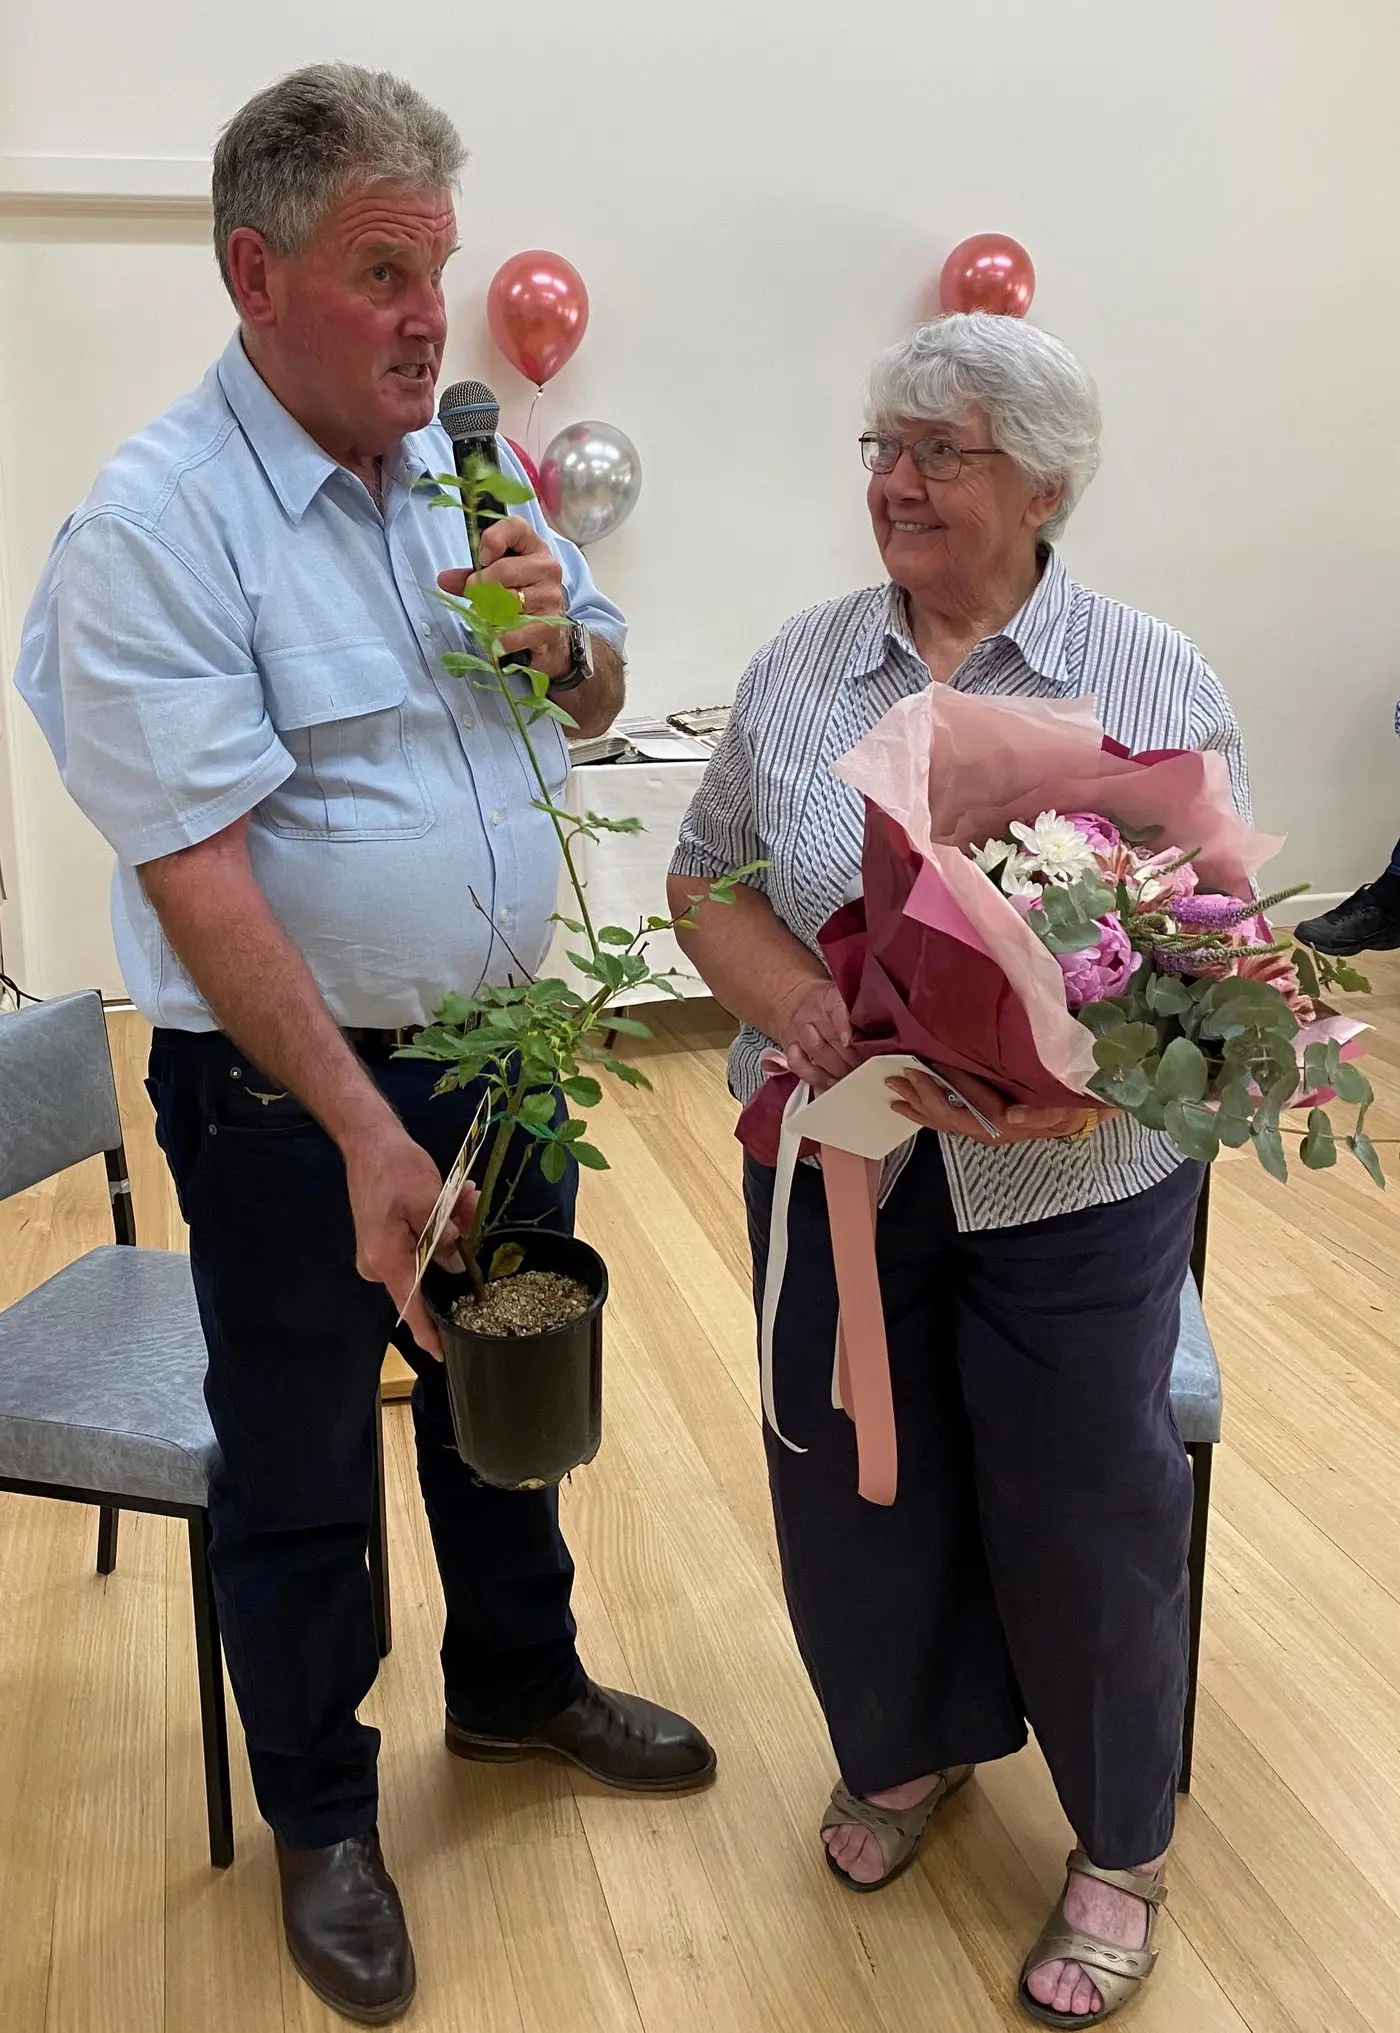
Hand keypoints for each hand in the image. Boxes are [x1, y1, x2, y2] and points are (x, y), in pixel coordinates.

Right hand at [341, 1122, 479, 1357]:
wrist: (368, 1140)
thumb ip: (444, 1237)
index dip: (428, 1332)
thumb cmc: (395, 1168)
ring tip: (465, 1196)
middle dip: (456, 1248)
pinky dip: (437, 1224)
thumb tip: (457, 1262)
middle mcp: (378, 1264)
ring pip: (427, 1253)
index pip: (410, 1306)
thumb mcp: (429, 1199)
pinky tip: (455, 1199)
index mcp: (386, 1259)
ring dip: (451, 1229)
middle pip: (427, 1273)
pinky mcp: (385, 1240)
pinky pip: (418, 1242)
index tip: (443, 1354)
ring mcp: (380, 1253)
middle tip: (471, 1210)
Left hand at [437, 515, 569, 677]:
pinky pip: (510, 631)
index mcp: (533, 548)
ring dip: (488, 612)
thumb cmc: (521, 599)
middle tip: (474, 596)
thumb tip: (444, 579)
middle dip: (481, 586)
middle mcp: (547, 568)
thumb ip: (471, 577)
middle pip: (503, 570)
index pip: (515, 527)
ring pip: (506, 601)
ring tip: (488, 616)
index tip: (480, 558)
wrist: (549, 636)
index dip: (493, 539)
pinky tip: (498, 635)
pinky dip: (497, 636)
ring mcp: (550, 596)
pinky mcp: (547, 625)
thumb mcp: (496, 580)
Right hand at [775, 976, 861, 1092]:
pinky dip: (814, 1076)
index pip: (837, 1010)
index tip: (852, 1042)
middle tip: (867, 1069)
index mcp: (831, 998)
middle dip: (850, 1058)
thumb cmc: (832, 1007)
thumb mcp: (848, 1002)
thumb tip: (887, 1039)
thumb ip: (863, 1016)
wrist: (796, 1000)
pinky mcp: (790, 1046)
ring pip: (816, 1051)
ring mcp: (800, 1030)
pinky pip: (798, 1064)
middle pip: (830, 1037)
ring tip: (852, 1078)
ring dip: (836, 1069)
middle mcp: (814, 1013)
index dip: (845, 1027)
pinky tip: (830, 1084)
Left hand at [886, 1066, 1109, 1146]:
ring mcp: (979, 1130)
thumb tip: (1015, 1114)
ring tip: (893, 1090)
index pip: (968, 1105)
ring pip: (940, 1120)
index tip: (926, 1064)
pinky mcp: (976, 1125)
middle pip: (946, 1115)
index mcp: (1003, 1125)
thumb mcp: (1062, 1109)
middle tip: (898, 1076)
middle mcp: (986, 1131)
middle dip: (921, 1095)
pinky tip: (908, 1103)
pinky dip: (924, 1110)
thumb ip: (1042, 1114)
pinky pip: (944, 1120)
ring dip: (916, 1104)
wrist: (1073, 1119)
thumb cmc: (1067, 1107)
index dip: (946, 1085)